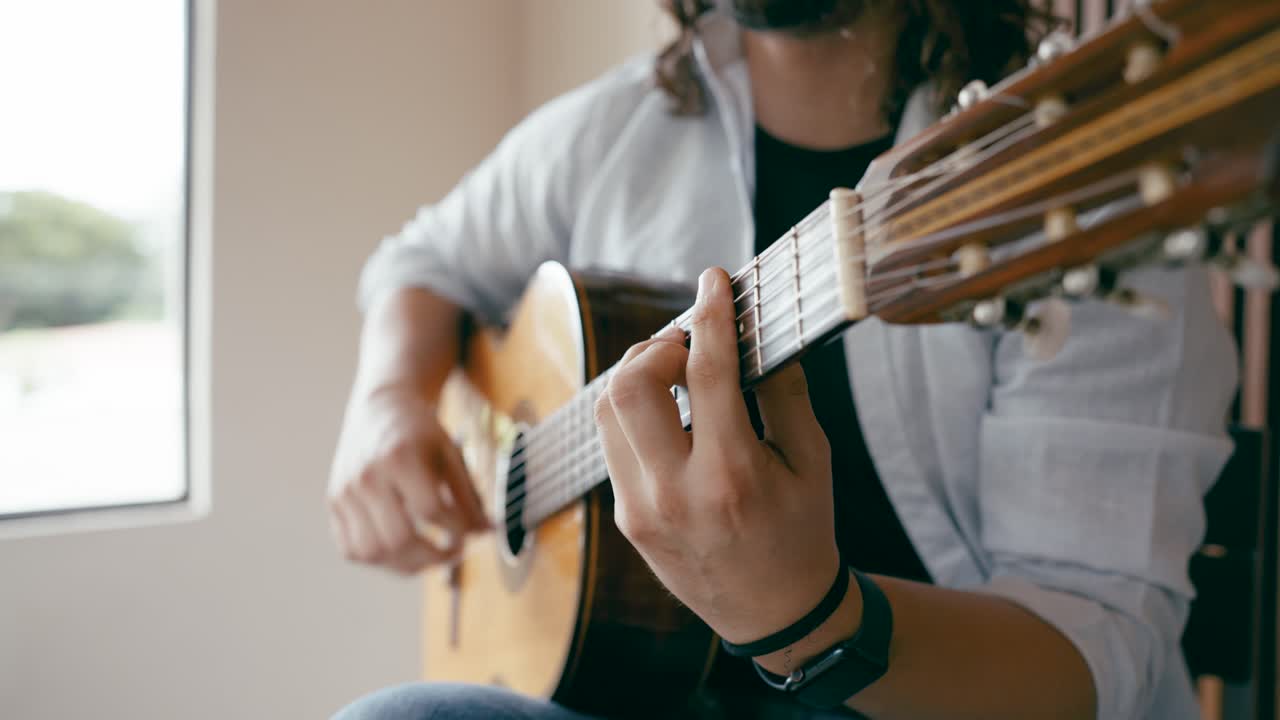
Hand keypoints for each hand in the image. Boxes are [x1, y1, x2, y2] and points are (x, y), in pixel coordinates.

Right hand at [328, 381, 488, 574]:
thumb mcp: (450, 454)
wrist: (380, 407)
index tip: (468, 535)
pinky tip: (400, 550)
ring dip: (405, 565)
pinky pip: (352, 550)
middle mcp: (367, 476)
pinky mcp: (334, 503)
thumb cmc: (420, 431)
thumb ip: (468, 496)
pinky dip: (378, 560)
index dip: (456, 531)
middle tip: (451, 553)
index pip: (431, 511)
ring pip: (371, 552)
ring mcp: (345, 492)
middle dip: (432, 557)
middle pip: (398, 539)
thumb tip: (487, 532)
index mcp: (400, 456)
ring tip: (427, 556)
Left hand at [593, 267, 839, 643]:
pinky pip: (614, 444)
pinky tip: (669, 413)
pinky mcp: (625, 520)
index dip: (711, 315)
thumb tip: (753, 330)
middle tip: (690, 344)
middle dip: (657, 346)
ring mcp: (640, 509)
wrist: (775, 614)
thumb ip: (783, 392)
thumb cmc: (802, 532)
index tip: (714, 280)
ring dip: (637, 375)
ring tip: (676, 371)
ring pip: (606, 411)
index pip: (709, 374)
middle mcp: (675, 493)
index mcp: (732, 476)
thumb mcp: (812, 460)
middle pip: (629, 386)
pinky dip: (636, 414)